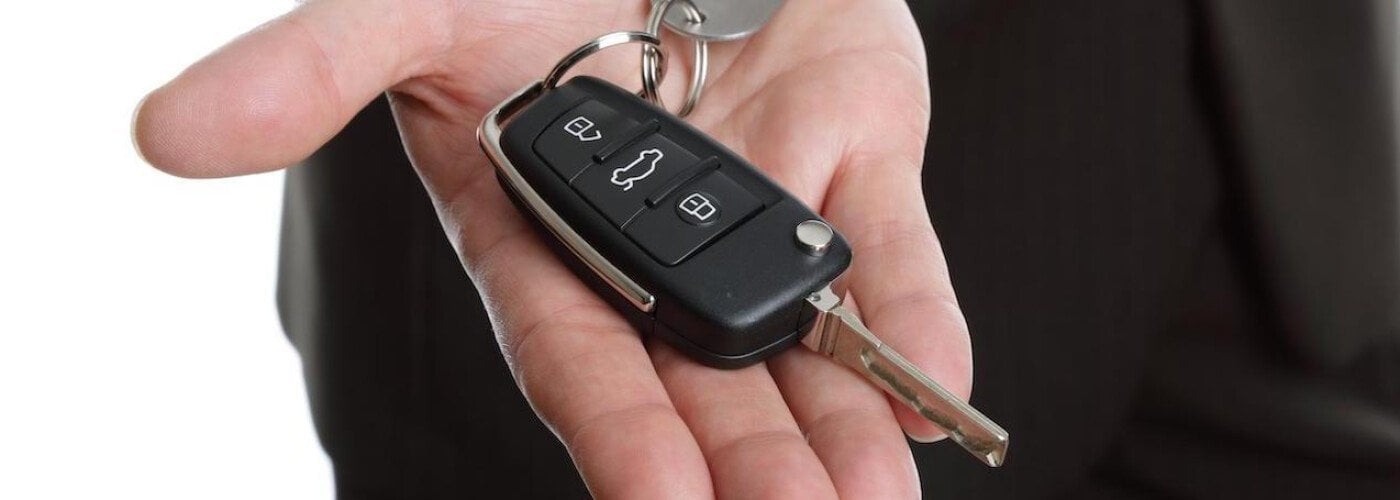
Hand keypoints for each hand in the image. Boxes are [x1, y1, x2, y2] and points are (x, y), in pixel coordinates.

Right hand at [135, 0, 970, 496]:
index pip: (583, 365)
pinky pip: (888, 247)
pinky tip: (940, 392)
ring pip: (805, 340)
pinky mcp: (851, 149)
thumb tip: (166, 136)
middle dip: (749, 466)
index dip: (622, 442)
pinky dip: (911, 318)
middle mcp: (659, 246)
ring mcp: (763, 200)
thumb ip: (310, 73)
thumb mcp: (411, 8)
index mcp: (548, 237)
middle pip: (704, 383)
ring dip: (841, 425)